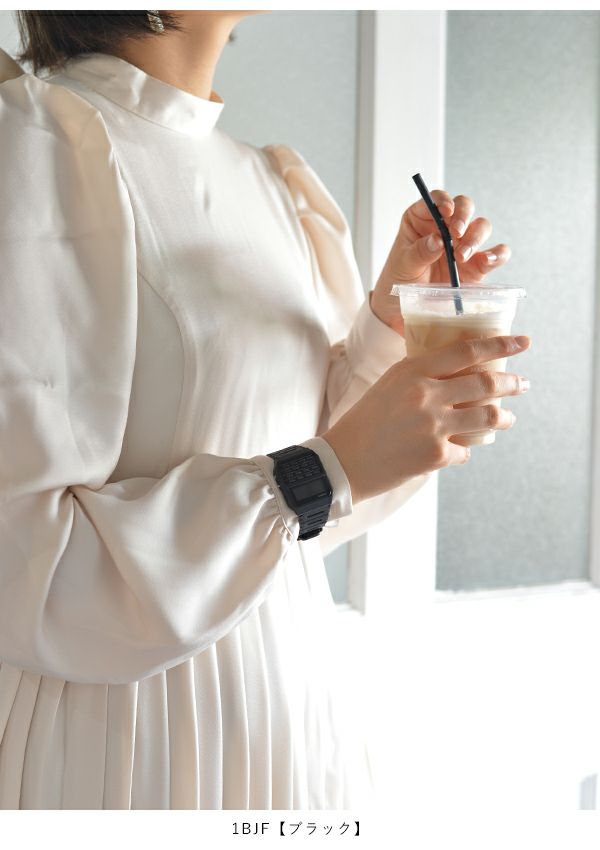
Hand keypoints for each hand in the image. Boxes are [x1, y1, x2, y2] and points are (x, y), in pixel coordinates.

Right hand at [321, 334, 529, 504]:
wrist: (343, 461)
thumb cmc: (365, 421)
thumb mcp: (390, 384)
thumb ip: (422, 374)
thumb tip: (460, 370)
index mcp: (412, 371)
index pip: (466, 351)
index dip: (499, 344)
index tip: (522, 342)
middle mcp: (426, 395)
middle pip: (486, 383)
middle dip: (512, 383)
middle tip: (523, 384)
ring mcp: (433, 426)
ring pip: (487, 417)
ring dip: (503, 418)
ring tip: (507, 418)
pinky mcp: (436, 456)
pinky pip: (465, 450)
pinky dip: (463, 450)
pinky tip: (456, 450)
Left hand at [370, 191, 511, 334]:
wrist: (404, 308)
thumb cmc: (399, 280)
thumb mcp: (403, 265)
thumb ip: (419, 251)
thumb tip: (438, 240)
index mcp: (422, 219)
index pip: (436, 199)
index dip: (443, 200)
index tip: (445, 211)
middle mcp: (446, 227)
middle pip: (464, 207)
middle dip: (463, 216)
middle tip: (456, 233)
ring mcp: (463, 244)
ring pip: (481, 227)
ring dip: (475, 237)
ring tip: (460, 257)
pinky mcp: (477, 264)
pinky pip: (496, 253)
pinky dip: (497, 254)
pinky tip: (487, 261)